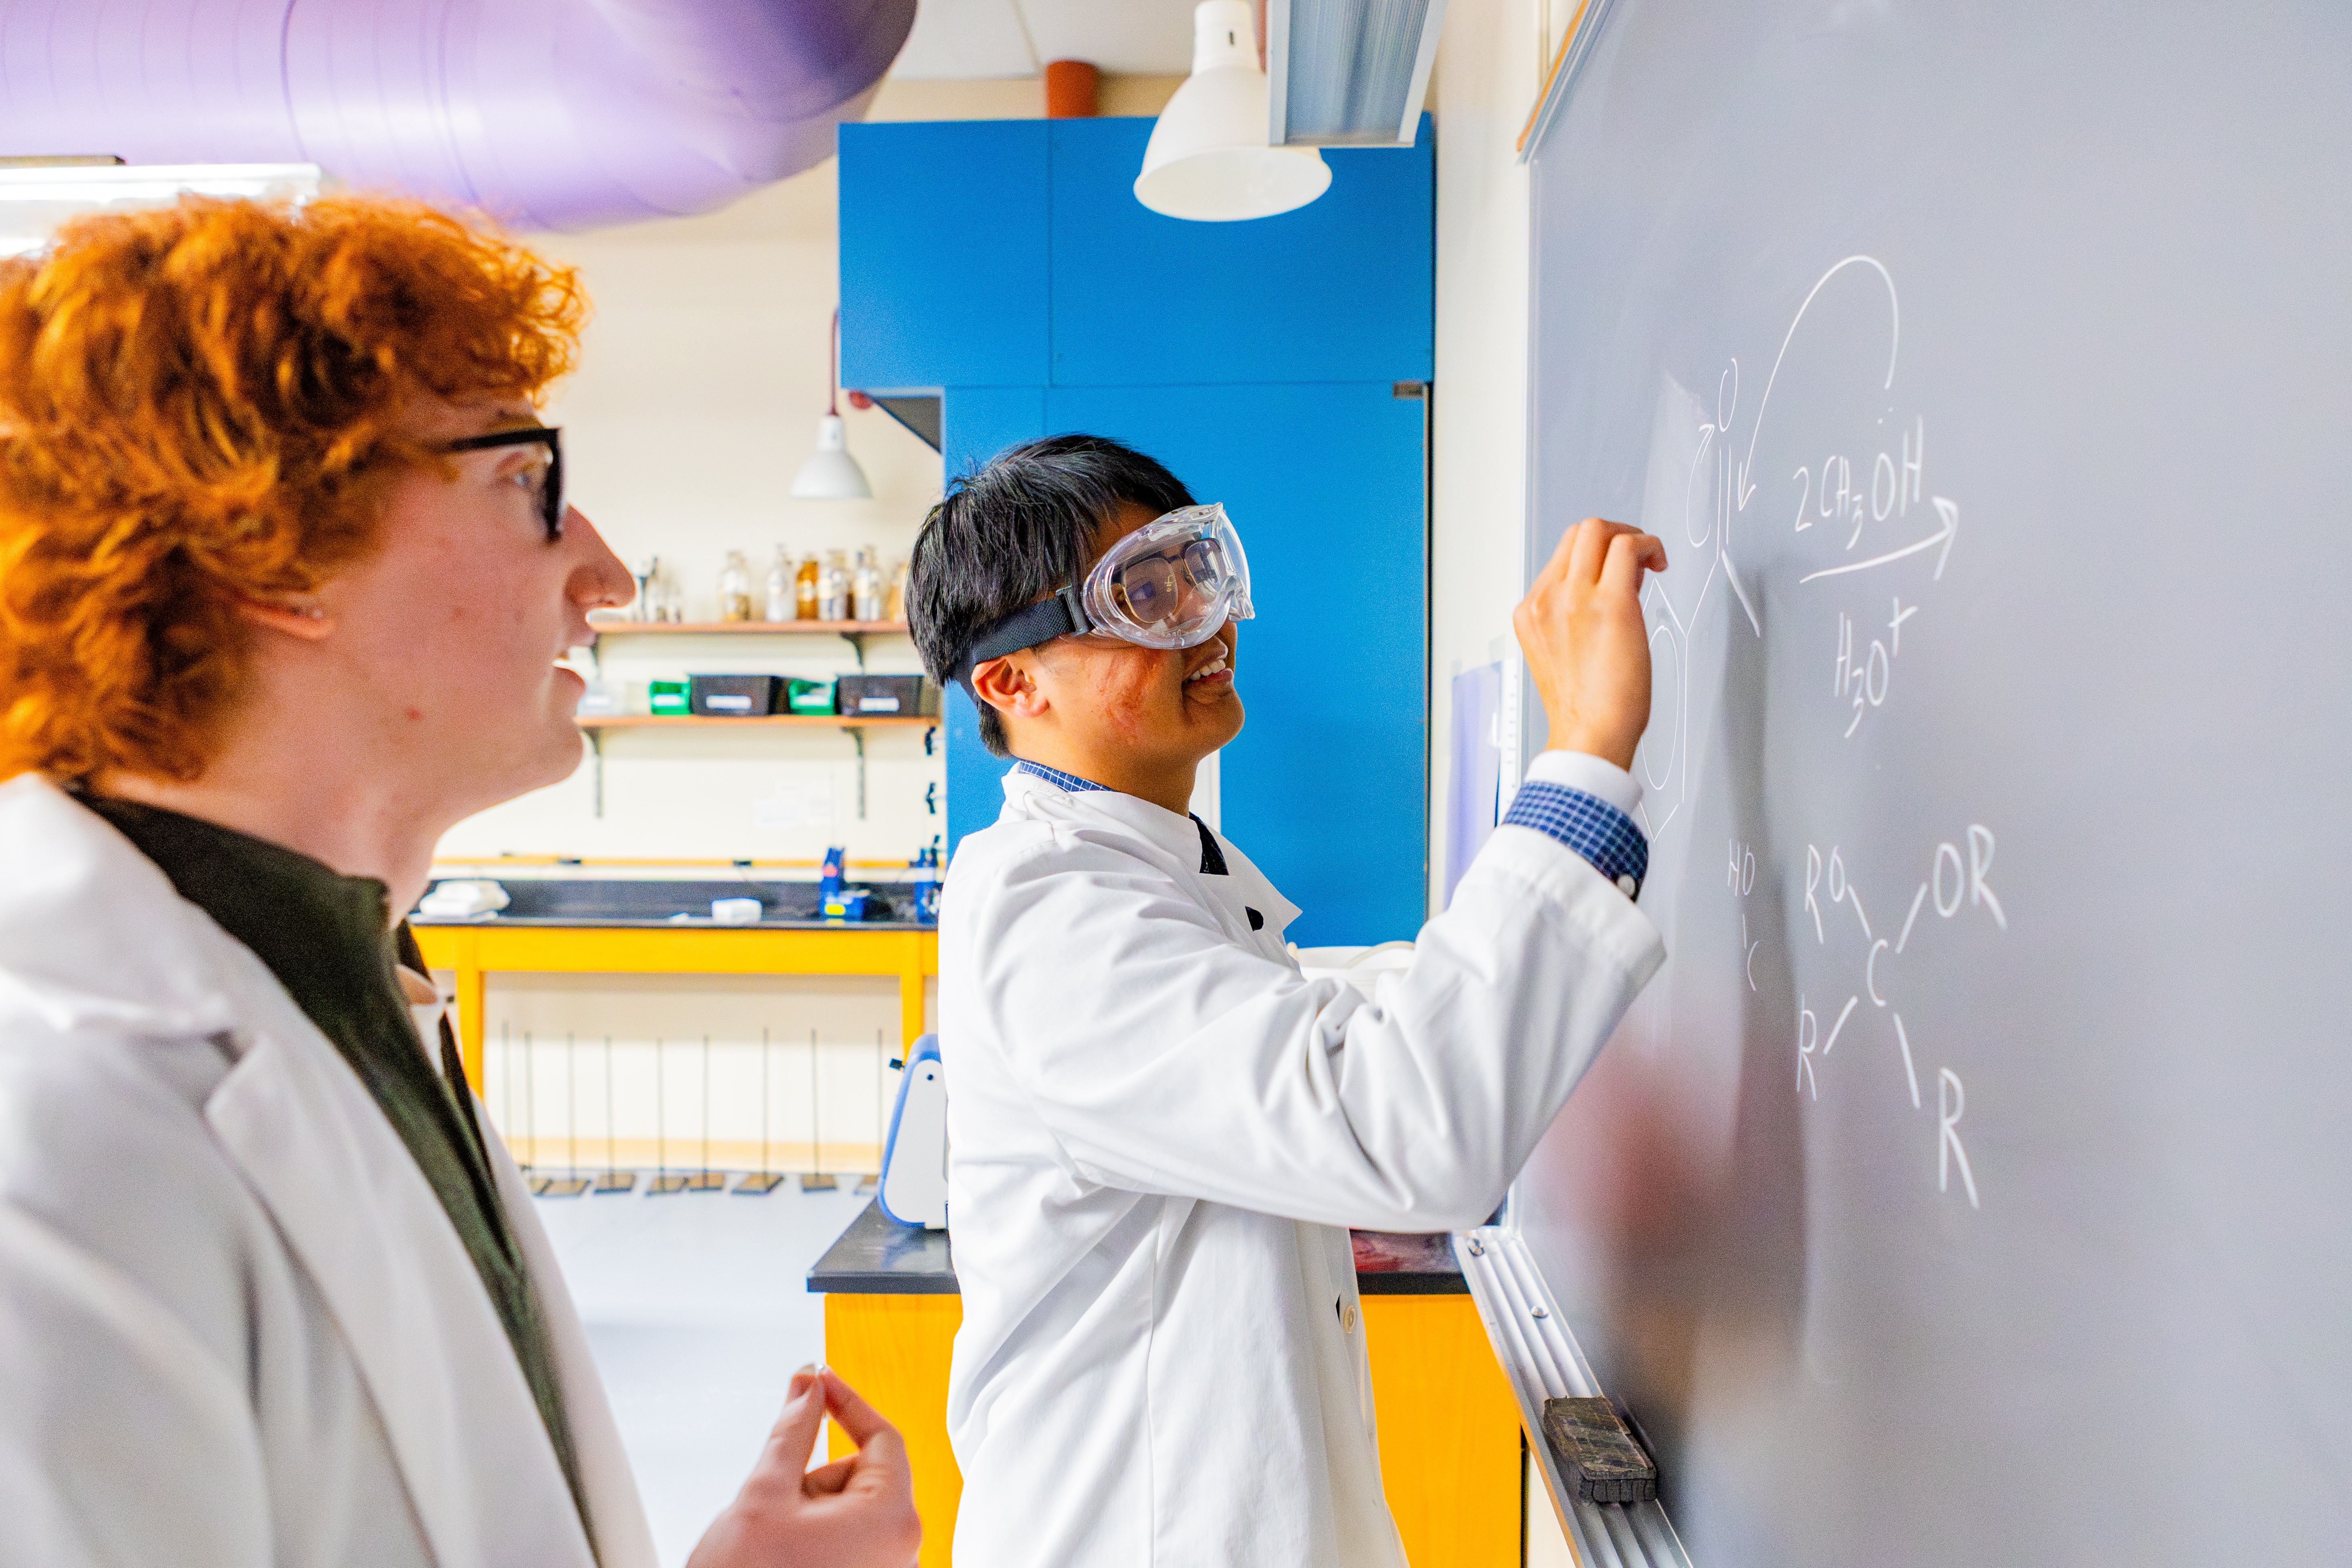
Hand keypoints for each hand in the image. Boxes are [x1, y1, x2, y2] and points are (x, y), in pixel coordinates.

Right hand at [687, 1366, 920, 1567]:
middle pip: (861, 1474)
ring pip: (847, 1507)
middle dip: (814, 1476)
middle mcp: (900, 1548)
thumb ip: (792, 1431)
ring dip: (807, 1508)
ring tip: (775, 1539)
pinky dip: (812, 1533)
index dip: (846, 1402)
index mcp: (892, 1519)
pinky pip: (844, 1537)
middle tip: (777, 1502)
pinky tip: (783, 1553)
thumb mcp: (765, 1494)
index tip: (818, 1382)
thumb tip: (808, 1386)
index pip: (883, 1436)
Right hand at [1512, 518, 1667, 770]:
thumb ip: (1575, 617)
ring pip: (1597, 531)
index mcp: (1531, 612)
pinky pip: (1628, 548)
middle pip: (1575, 534)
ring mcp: (1573, 599)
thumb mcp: (1563, 653)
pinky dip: (1649, 545)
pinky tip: (1659, 562)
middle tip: (1635, 557)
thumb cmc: (1586, 706)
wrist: (1590, 735)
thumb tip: (1613, 586)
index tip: (1617, 574)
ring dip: (1630, 536)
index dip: (1594, 556)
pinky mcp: (1610, 603)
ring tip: (1649, 561)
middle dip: (1611, 535)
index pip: (1561, 557)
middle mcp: (1547, 600)